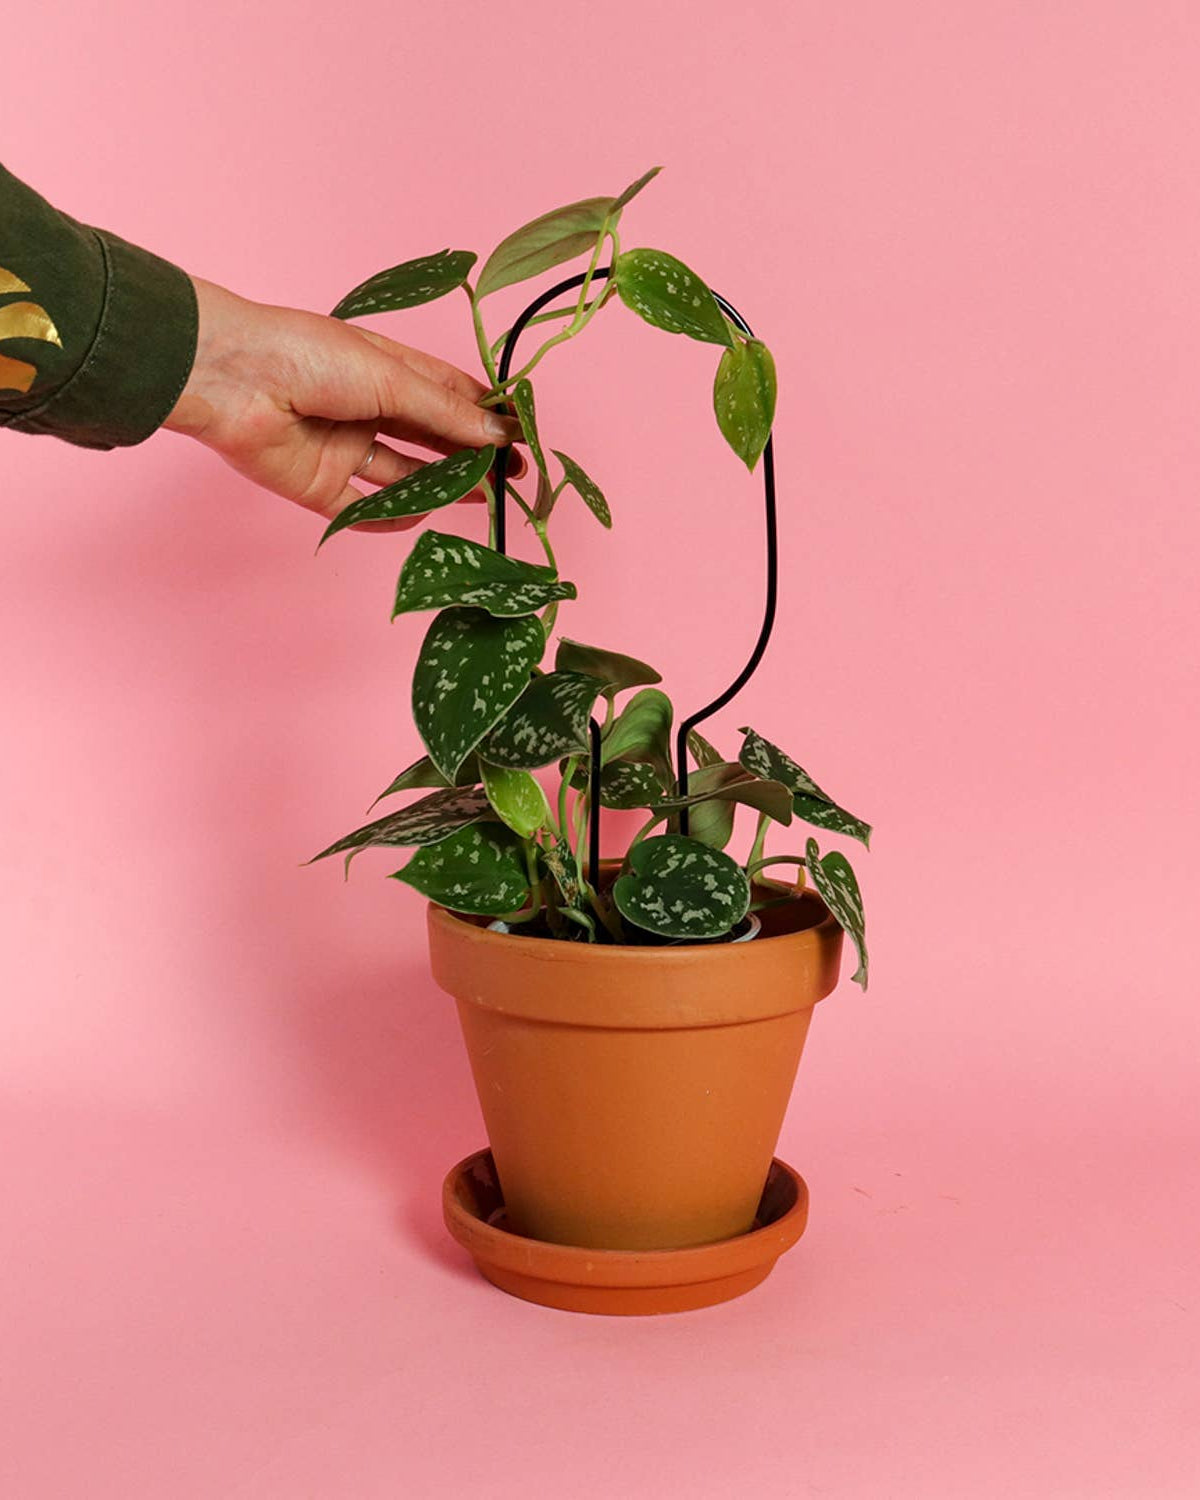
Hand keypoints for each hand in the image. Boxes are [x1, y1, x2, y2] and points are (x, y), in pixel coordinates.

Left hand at [163, 275, 523, 530]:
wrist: (233, 379)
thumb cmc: (308, 355)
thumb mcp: (391, 376)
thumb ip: (445, 413)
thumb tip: (499, 434)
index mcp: (383, 369)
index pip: (448, 395)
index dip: (486, 415)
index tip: (523, 436)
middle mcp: (365, 409)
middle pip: (431, 438)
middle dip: (472, 455)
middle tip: (514, 475)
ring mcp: (342, 449)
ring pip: (403, 476)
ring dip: (442, 486)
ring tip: (482, 496)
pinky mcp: (318, 487)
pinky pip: (362, 511)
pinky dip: (392, 517)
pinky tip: (423, 516)